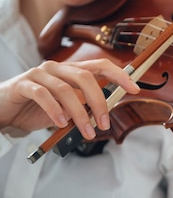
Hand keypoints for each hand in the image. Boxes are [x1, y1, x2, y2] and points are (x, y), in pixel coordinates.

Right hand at [0, 59, 139, 137]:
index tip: (135, 89)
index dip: (119, 75)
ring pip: (66, 89)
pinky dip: (55, 110)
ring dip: (79, 114)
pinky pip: (43, 95)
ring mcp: (38, 74)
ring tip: (86, 132)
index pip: (100, 66)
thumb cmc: (36, 109)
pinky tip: (60, 124)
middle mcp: (56, 68)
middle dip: (99, 102)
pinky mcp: (22, 85)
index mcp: (70, 72)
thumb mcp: (66, 109)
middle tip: (104, 124)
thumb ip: (85, 107)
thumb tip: (105, 114)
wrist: (4, 111)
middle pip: (85, 77)